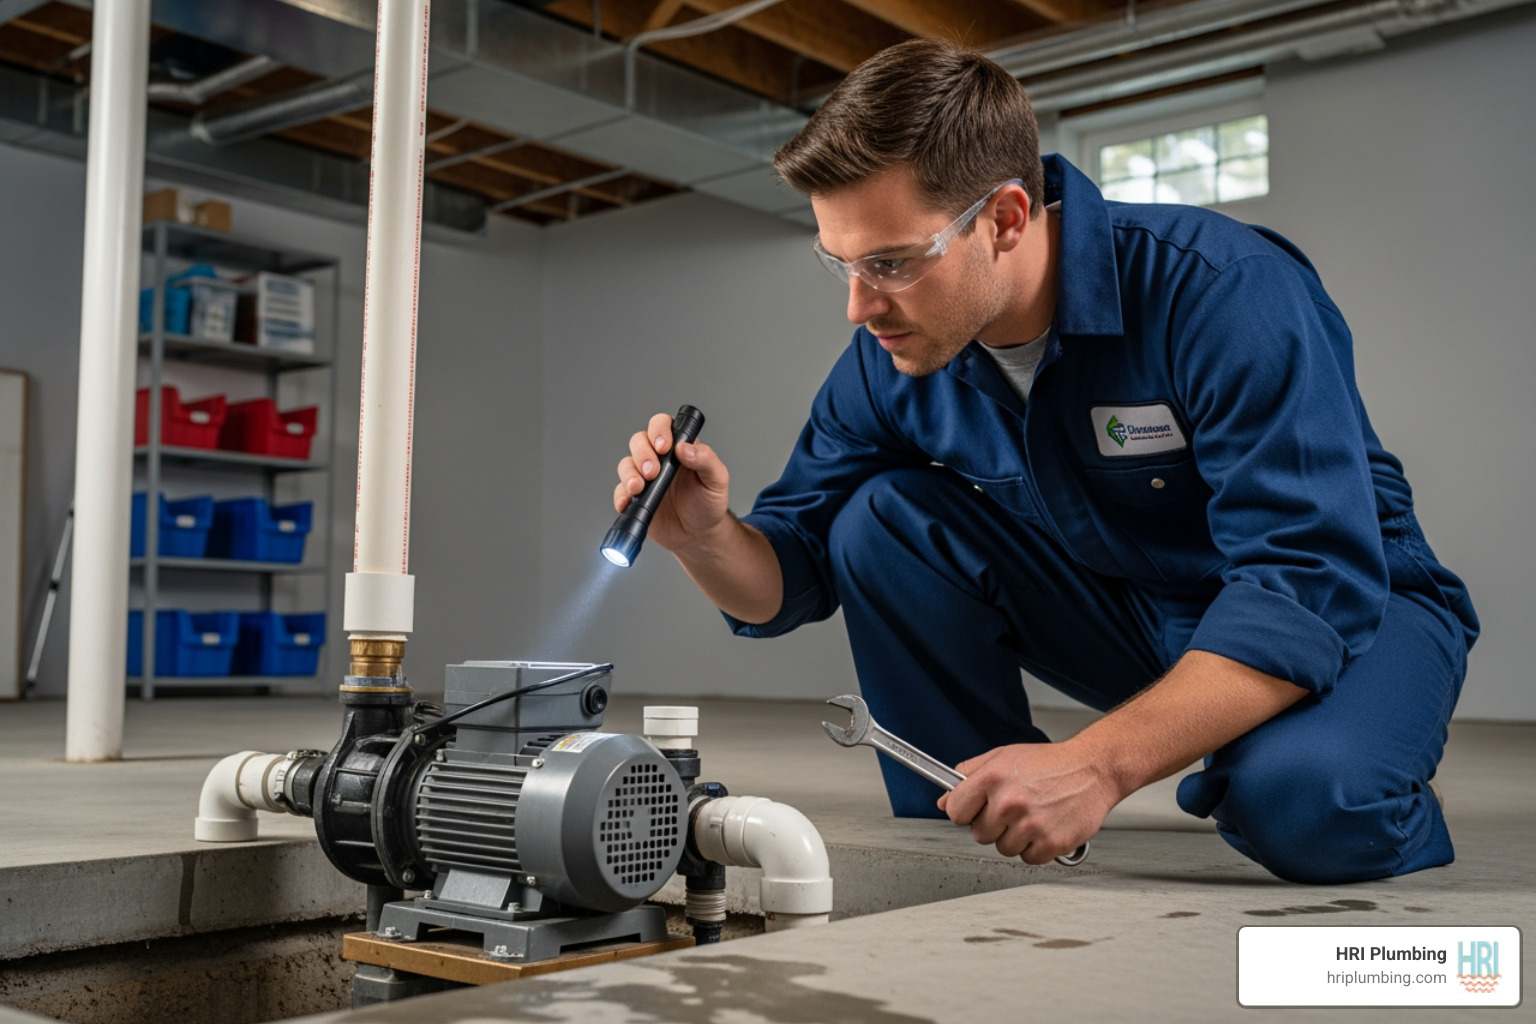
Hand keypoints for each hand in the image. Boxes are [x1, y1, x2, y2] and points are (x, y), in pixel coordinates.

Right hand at [613, 411, 731, 553]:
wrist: (699, 535)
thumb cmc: (709, 504)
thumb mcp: (717, 480)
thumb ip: (706, 459)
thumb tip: (685, 447)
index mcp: (679, 448)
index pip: (663, 425)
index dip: (659, 431)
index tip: (664, 447)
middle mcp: (659, 459)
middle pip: (639, 441)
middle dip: (642, 454)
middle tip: (652, 472)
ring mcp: (645, 478)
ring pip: (626, 464)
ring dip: (629, 474)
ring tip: (639, 488)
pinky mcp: (635, 497)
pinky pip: (620, 491)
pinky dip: (621, 496)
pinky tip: (627, 502)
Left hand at [937, 740, 1117, 863]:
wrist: (1093, 769)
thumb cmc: (1050, 763)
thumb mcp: (1003, 756)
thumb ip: (969, 775)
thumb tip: (944, 800)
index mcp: (993, 778)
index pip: (956, 811)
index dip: (965, 812)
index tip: (974, 810)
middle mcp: (1010, 802)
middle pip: (979, 834)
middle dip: (992, 825)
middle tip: (1012, 810)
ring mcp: (1031, 825)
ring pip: (1003, 849)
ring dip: (1015, 837)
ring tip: (1032, 815)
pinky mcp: (1051, 843)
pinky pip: (1028, 859)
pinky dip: (1036, 848)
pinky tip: (1045, 827)